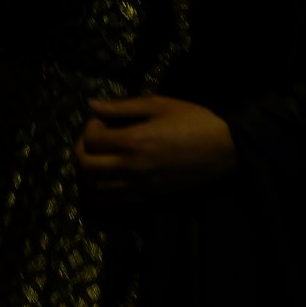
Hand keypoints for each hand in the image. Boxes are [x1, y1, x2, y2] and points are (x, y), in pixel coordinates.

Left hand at [74, 93, 236, 208]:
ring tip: (100, 159)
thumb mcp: (158, 105)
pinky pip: (112, 201)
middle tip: (96, 140)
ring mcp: (138, 186)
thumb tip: (93, 105)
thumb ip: (122, 107)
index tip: (103, 122)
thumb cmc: (193, 120)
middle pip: (86, 167)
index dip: (89, 129)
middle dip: (83, 151)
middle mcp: (131, 167)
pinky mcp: (147, 198)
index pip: (90, 141)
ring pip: (94, 189)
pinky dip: (102, 191)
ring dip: (89, 173)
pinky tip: (110, 177)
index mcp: (133, 140)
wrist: (223, 149)